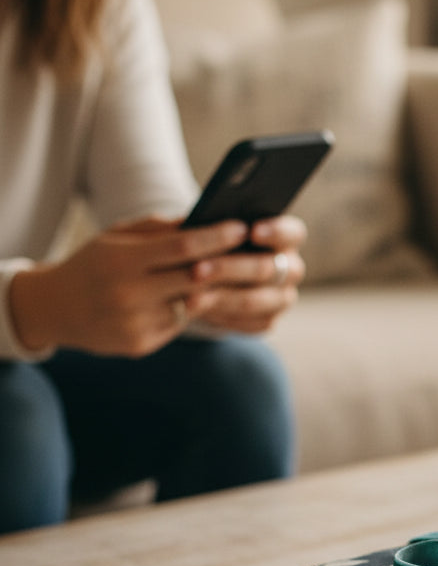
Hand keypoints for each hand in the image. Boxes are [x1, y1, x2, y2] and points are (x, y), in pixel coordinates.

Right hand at [9, 216, 248, 357]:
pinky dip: (189, 311)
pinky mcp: (141, 345)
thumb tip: (205, 219)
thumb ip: (159, 229)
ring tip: (232, 277)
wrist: (55, 308)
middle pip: (195, 279)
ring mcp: (136, 323)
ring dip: (212, 292)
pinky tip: (195, 300)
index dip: (216, 238)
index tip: (242, 228)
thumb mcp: (116, 238)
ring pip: (192, 306)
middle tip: (253, 253)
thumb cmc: (94, 263)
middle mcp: (128, 294)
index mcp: (121, 261)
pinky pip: (180, 325)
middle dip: (227, 267)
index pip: (182, 247)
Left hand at [186, 215, 307, 333]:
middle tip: (196, 270)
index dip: (276, 232)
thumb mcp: (216, 226)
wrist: (211, 273)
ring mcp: (283, 297)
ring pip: (253, 300)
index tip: (252, 231)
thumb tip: (198, 227)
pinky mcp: (268, 320)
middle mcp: (292, 268)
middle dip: (228, 269)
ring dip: (219, 298)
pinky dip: (219, 316)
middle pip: (266, 269)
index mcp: (288, 237)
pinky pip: (245, 322)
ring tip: (189, 297)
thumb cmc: (217, 239)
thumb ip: (217, 225)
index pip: (293, 233)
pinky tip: (196, 310)